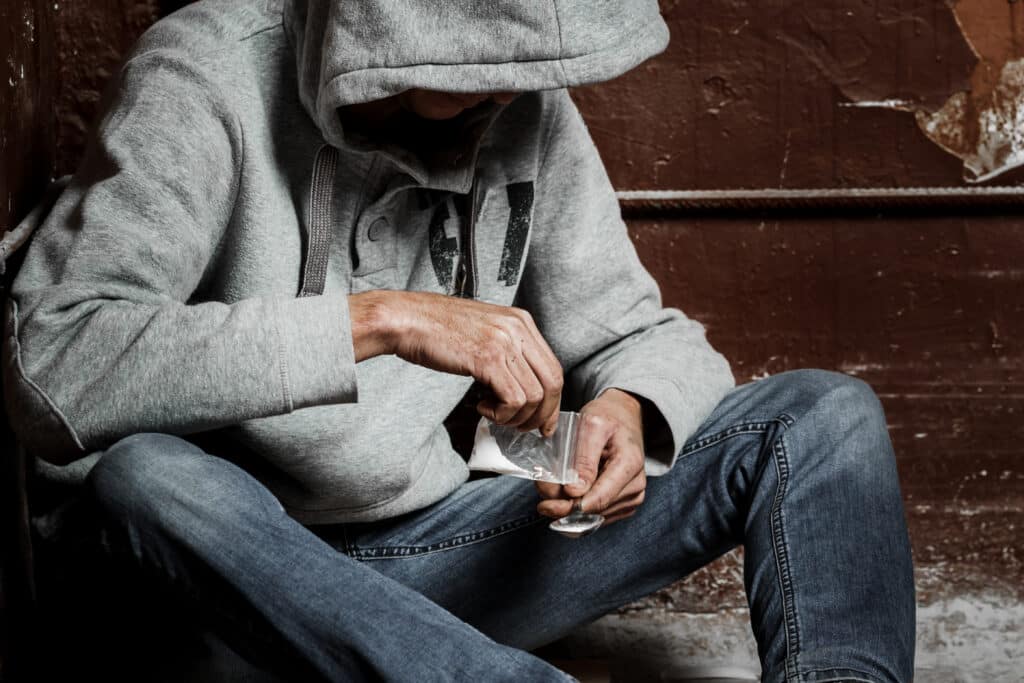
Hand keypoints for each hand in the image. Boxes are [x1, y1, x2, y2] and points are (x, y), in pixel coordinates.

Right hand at [349, 290, 562, 434]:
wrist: (405, 319)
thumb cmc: (436, 328)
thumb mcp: (484, 332)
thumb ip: (507, 352)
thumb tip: (522, 385)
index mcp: (521, 321)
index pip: (553, 367)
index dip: (552, 401)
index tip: (544, 420)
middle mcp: (518, 328)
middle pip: (552, 383)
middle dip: (541, 415)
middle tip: (523, 428)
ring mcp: (505, 343)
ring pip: (534, 396)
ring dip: (515, 417)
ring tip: (494, 414)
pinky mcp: (488, 359)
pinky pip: (513, 399)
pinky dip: (501, 413)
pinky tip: (482, 407)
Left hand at [536, 388, 646, 525]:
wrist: (624, 416)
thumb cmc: (608, 417)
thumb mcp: (592, 426)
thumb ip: (584, 459)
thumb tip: (574, 492)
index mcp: (629, 464)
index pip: (599, 499)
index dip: (570, 506)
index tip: (546, 502)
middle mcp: (635, 485)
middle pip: (594, 510)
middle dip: (564, 505)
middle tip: (541, 492)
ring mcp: (632, 496)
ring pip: (594, 516)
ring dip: (569, 507)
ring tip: (550, 488)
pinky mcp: (625, 502)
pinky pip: (598, 515)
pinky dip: (579, 507)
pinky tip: (565, 493)